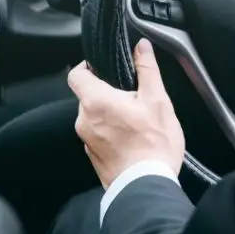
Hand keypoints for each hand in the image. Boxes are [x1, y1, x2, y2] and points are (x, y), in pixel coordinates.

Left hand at [67, 39, 184, 188]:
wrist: (146, 185)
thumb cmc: (153, 143)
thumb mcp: (158, 101)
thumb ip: (147, 70)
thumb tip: (142, 47)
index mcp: (96, 101)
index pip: (77, 74)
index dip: (88, 67)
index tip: (103, 68)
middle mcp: (84, 120)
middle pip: (89, 97)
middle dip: (108, 95)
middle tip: (133, 100)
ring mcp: (86, 141)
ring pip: (95, 118)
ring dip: (110, 116)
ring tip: (136, 123)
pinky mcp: (93, 157)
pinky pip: (99, 137)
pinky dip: (111, 135)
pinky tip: (132, 141)